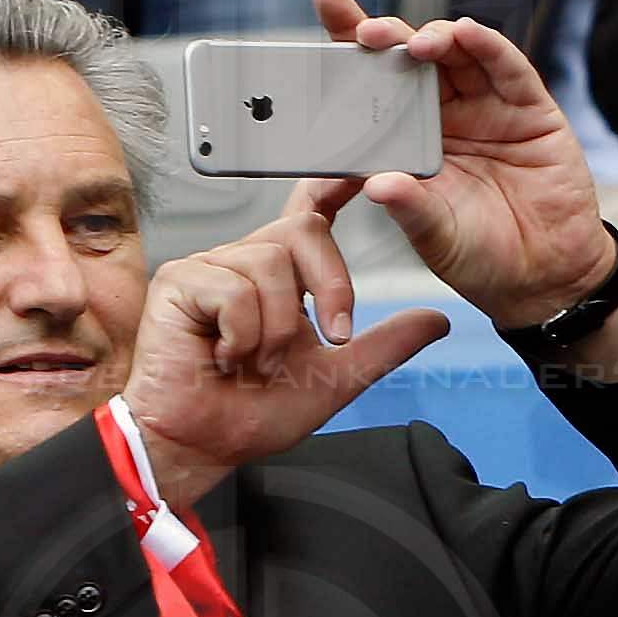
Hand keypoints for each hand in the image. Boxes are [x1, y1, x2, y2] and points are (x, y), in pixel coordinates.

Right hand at [123, 181, 451, 505]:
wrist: (201, 446)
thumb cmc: (253, 412)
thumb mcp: (338, 377)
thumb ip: (385, 345)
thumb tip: (439, 319)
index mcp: (280, 275)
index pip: (312, 215)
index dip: (335, 184)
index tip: (364, 170)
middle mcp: (244, 260)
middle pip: (305, 229)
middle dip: (332, 285)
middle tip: (330, 337)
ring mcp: (209, 267)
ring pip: (271, 264)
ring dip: (278, 328)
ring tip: (256, 361)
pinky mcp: (178, 282)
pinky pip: (234, 289)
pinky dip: (243, 334)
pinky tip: (225, 358)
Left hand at [309, 0, 617, 357]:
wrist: (546, 276)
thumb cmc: (481, 256)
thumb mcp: (434, 236)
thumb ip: (409, 207)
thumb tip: (377, 184)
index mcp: (408, 139)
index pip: (372, 80)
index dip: (349, 40)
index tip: (326, 2)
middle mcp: (445, 114)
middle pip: (410, 57)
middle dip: (386, 35)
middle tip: (366, 34)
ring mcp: (488, 108)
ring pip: (457, 54)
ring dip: (434, 38)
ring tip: (417, 45)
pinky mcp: (531, 110)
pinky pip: (507, 68)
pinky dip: (488, 46)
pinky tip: (468, 34)